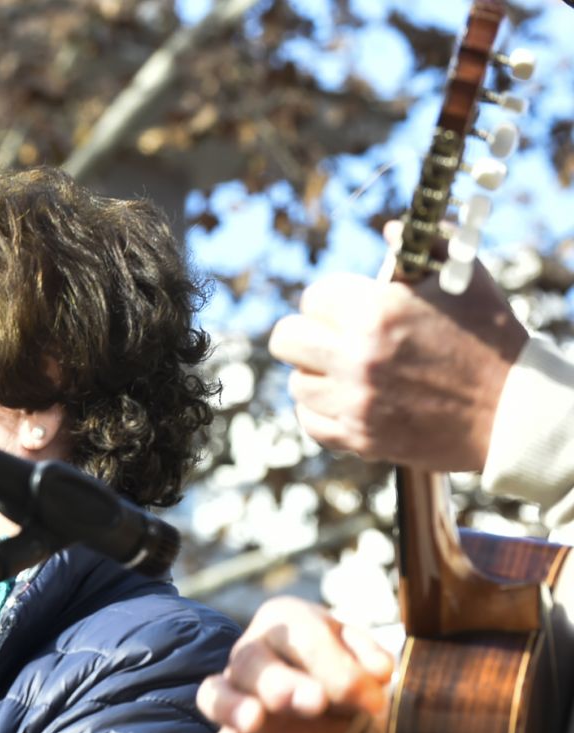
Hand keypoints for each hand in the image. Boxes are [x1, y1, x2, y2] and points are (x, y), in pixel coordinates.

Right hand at [197, 596, 395, 732]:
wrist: (330, 708)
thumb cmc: (342, 669)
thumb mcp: (364, 658)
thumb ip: (372, 659)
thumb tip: (380, 671)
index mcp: (286, 621)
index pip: (301, 634)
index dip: (335, 666)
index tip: (372, 699)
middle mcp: (251, 651)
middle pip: (251, 660)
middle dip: (281, 682)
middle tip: (314, 702)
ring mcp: (236, 692)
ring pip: (217, 694)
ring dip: (236, 708)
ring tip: (254, 722)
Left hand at [268, 253, 526, 472]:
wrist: (512, 411)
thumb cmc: (491, 338)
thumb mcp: (465, 279)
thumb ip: (425, 247)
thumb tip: (389, 229)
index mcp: (378, 313)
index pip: (313, 298)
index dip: (330, 298)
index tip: (345, 306)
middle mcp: (357, 358)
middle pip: (285, 339)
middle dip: (306, 332)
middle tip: (330, 335)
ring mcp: (354, 402)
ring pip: (297, 382)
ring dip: (317, 373)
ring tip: (347, 370)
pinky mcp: (357, 438)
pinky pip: (309, 421)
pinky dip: (322, 410)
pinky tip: (347, 399)